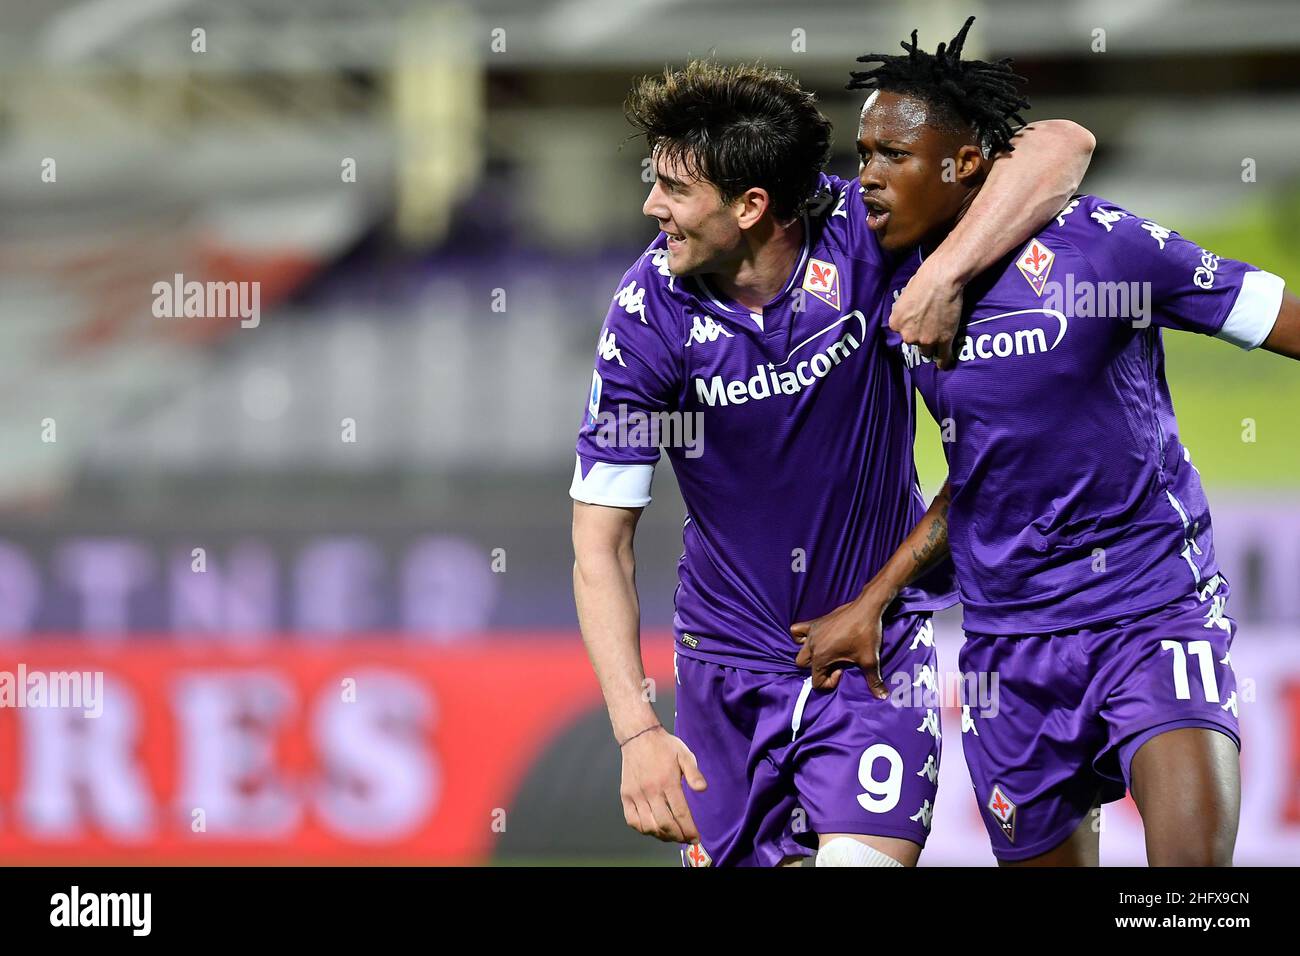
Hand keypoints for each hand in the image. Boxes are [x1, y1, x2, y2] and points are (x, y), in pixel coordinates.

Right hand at [619, 726, 707, 842]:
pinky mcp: (626, 795)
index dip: (689, 830)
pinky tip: (653, 828)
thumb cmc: (664, 746)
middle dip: (678, 836)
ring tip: (672, 835)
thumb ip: (694, 773)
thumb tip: (702, 790)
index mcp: (667, 781)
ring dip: (662, 836)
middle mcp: (650, 790)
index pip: (680, 813)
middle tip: (686, 839)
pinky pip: (632, 821)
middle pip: (665, 824)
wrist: (638, 736)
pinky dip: (643, 830)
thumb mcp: (684, 754)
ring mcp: (636, 794)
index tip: (696, 839)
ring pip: (648, 826)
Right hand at [790, 590, 890, 694]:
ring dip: (809, 656)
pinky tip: (815, 639)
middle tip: (835, 664)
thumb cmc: (866, 634)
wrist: (866, 608)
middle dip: (818, 669)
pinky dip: (801, 637)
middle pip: (804, 667)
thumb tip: (883, 697)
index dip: (830, 681)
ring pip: (800, 651)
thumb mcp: (870, 660)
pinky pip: (797, 631)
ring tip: (826, 654)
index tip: (843, 670)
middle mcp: (812, 646)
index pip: (816, 681)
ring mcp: (811, 633)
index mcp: (821, 657)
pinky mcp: (815, 623)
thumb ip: (874, 681)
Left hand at [889, 261, 963, 369]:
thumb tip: (907, 314)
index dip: (911, 327)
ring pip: (927, 350)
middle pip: (914, 342)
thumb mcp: (903, 296)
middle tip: (930, 327)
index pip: (902, 331)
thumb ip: (902, 310)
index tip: (917, 325)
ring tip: (938, 342)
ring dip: (932, 346)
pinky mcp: (944, 340)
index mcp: (895, 323)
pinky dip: (944, 361)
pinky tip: (944, 365)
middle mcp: (908, 335)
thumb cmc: (922, 281)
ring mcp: (926, 340)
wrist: (941, 280)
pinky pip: (943, 356)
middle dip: (920, 337)